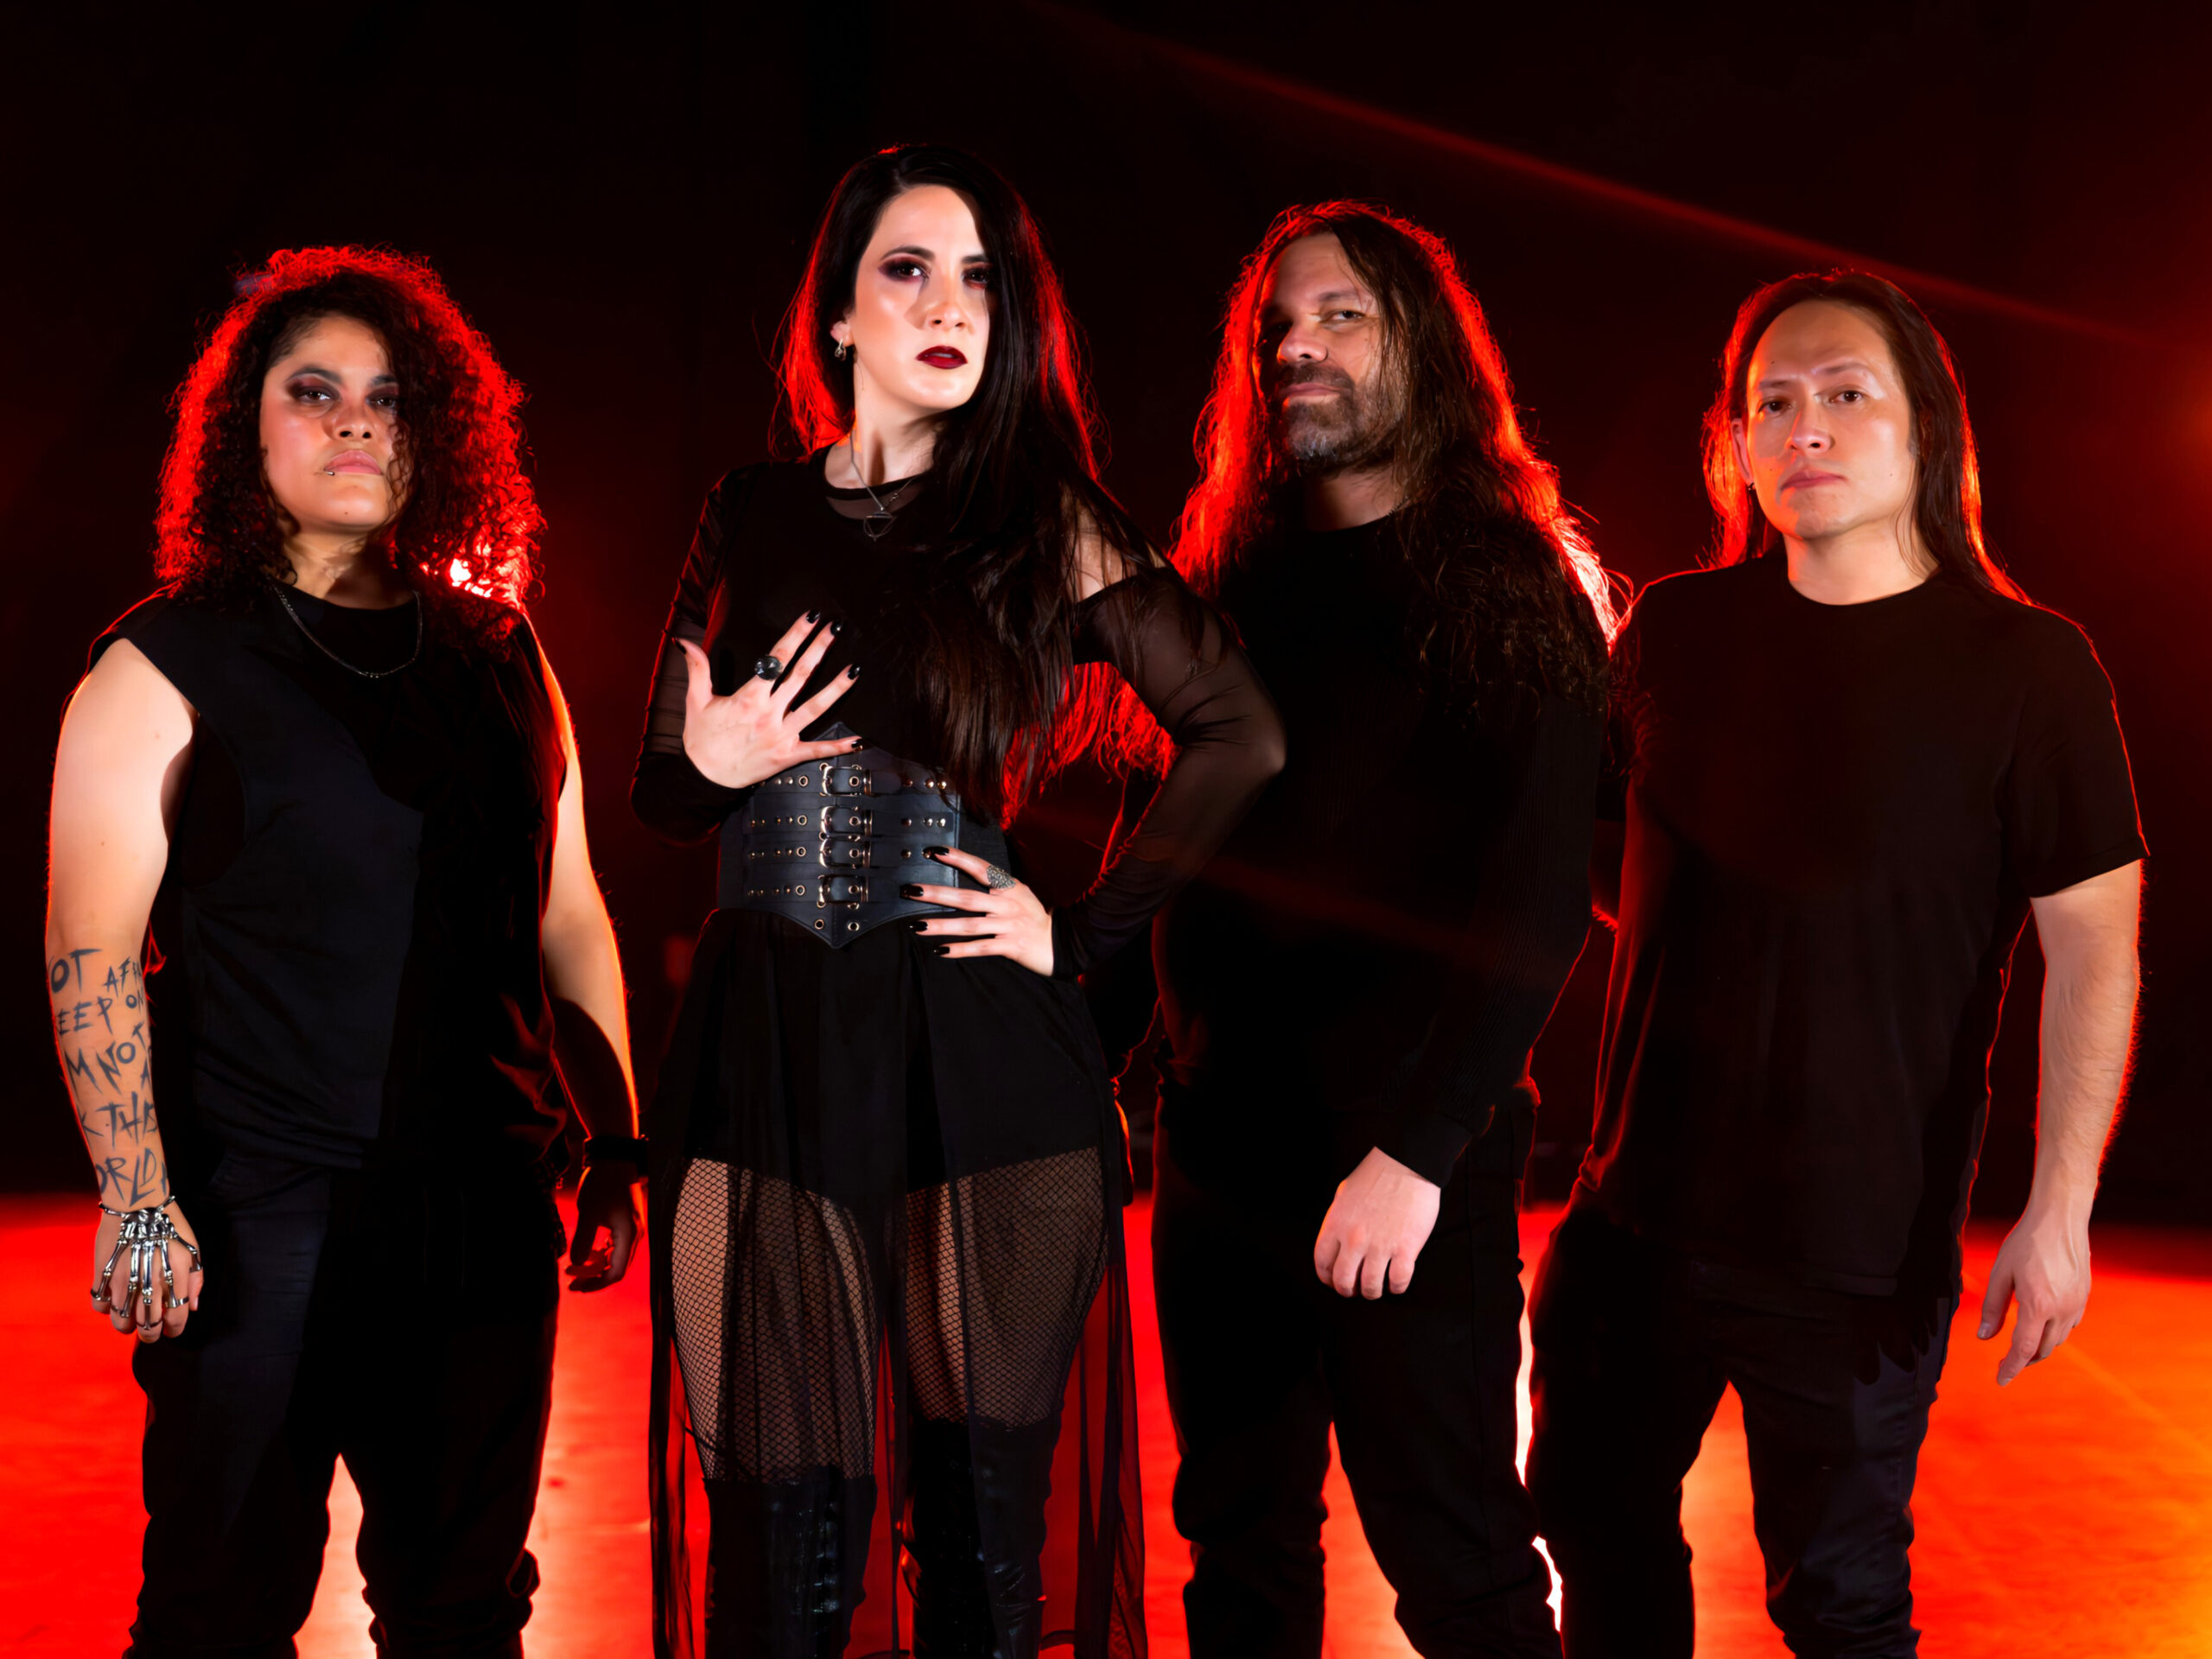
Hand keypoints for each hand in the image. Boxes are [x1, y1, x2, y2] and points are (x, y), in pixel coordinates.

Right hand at [92, 1203, 201, 1343]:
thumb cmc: (170, 1225)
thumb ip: (195, 1281)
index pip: (176, 1319)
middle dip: (151, 1335)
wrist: (137, 1204)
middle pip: (147, 1328)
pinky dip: (107, 1309)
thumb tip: (192, 1308)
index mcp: (175, 1277)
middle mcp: (148, 1283)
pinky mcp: (101, 1276)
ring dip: (128, 1325)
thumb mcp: (193, 1248)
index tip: (171, 1330)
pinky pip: (100, 1307)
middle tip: (151, 1330)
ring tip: (133, 1316)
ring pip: (120, 1323)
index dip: (174, 1330)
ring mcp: (121, 1281)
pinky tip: (115, 1299)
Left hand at [566, 1163, 641, 1291]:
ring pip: (616, 1258)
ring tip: (575, 1267)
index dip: (597, 1284)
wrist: (614, 1159)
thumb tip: (576, 1264)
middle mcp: (635, 1235)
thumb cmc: (603, 1184)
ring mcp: (631, 1229)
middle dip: (594, 1278)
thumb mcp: (589, 1212)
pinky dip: (601, 1254)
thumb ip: (583, 1240)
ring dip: (596, 1266)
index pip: (617, 1272)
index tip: (577, 1287)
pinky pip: (615, 1247)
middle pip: (617, 1268)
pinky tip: (588, 1252)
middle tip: (572, 1282)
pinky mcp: (626, 1222)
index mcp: (629, 1235)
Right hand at [678, 611, 862, 788]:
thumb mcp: (695, 701)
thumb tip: (685, 642)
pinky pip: (817, 750)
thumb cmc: (702, 740)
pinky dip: (839, 747)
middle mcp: (769, 714)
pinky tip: (859, 741)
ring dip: (837, 688)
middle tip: (836, 629)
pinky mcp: (788, 755)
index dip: (796, 635)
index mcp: (748, 698)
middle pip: (800, 676)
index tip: (810, 619)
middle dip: (819, 649)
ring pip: (815, 708)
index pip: (777, 659)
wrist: (705, 778)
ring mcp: (781, 735)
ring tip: (855, 670)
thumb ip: (697, 669)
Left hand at [906, 847, 1054, 976]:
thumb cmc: (1034, 918)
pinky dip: (960, 950)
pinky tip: (941, 951)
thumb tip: (970, 873)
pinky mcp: (1011, 946)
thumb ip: (998, 886)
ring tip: (917, 925)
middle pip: (967, 897)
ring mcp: (1009, 926)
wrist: (1061, 944)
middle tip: (911, 890)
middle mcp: (1008, 904)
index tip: (933, 852)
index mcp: (1010, 887)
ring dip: (941, 925)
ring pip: (969, 925)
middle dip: (937, 894)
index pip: (980, 868)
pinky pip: (981, 947)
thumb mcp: (1020, 895)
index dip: (957, 859)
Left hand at [1314, 1148, 1440, 1298]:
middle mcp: (1354, 1239)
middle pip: (1343, 1281)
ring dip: (1372, 1292)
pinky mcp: (1405, 1248)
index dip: (1327, 1278)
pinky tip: (1396, 1283)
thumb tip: (1338, 1240)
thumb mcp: (1344, 1194)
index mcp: (1336, 1224)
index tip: (1333, 1281)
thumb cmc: (1377, 1174)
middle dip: (1347, 1290)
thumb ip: (1339, 1219)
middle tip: (1355, 1289)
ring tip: (1376, 1287)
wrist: (1407, 1164)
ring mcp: (1380, 1245)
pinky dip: (1397, 1288)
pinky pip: (1398, 1281)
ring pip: (1371, 1287)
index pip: (1322, 1263)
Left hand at [1978, 1203, 2091, 1385]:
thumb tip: (1985, 1337)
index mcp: (2037, 1305)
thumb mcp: (2001, 1272)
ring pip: (2057, 1340)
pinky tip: (2042, 1325)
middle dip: (2024, 1360)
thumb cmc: (2026, 1243)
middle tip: (2007, 1362)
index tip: (2000, 1380)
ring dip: (2039, 1347)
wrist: (2061, 1219)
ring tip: (2022, 1345)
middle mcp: (2061, 1310)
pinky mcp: (2084, 1297)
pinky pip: (2069, 1325)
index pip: (2023, 1349)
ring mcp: (2077, 1305)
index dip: (2011, 1368)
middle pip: (2042, 1349)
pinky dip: (2054, 1332)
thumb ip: (1993, 1307)